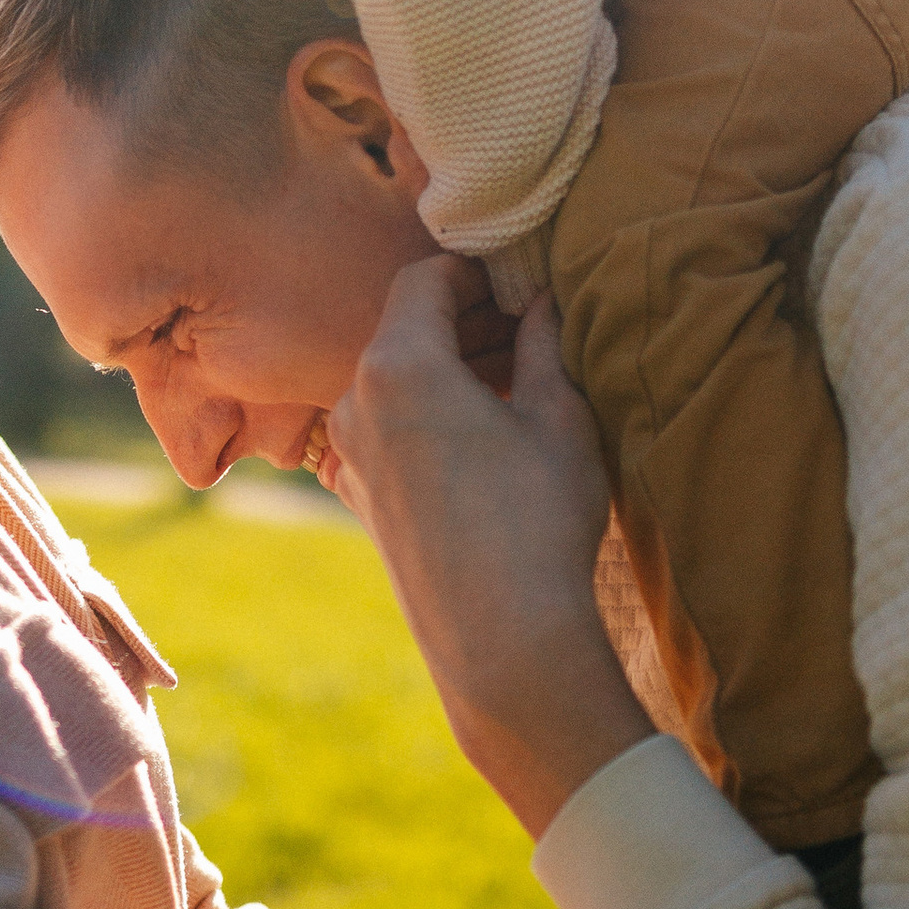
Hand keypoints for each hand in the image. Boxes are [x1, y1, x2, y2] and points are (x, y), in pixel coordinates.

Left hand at [324, 264, 647, 831]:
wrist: (501, 641)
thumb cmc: (538, 521)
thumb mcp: (558, 418)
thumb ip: (545, 344)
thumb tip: (541, 301)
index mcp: (398, 364)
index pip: (424, 278)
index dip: (473, 267)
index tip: (518, 274)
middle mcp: (355, 402)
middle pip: (405, 327)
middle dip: (465, 316)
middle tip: (528, 317)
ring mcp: (349, 453)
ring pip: (395, 379)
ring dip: (448, 364)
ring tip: (516, 373)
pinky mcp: (358, 496)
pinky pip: (390, 426)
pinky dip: (429, 409)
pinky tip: (485, 429)